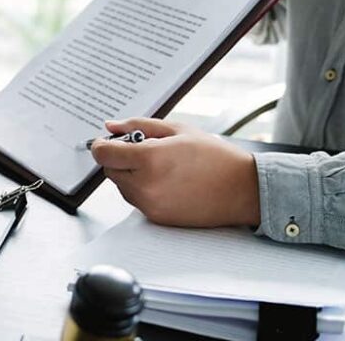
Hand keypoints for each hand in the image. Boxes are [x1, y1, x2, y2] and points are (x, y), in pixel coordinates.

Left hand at [91, 118, 259, 227]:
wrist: (242, 190)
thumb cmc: (214, 157)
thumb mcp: (177, 130)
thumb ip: (139, 126)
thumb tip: (110, 127)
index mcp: (149, 158)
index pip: (103, 153)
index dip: (102, 145)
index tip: (108, 142)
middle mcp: (145, 185)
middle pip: (110, 171)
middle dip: (120, 159)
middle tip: (145, 150)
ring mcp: (150, 205)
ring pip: (122, 187)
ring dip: (131, 175)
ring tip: (162, 166)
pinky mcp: (156, 218)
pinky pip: (137, 201)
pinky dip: (143, 190)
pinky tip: (168, 182)